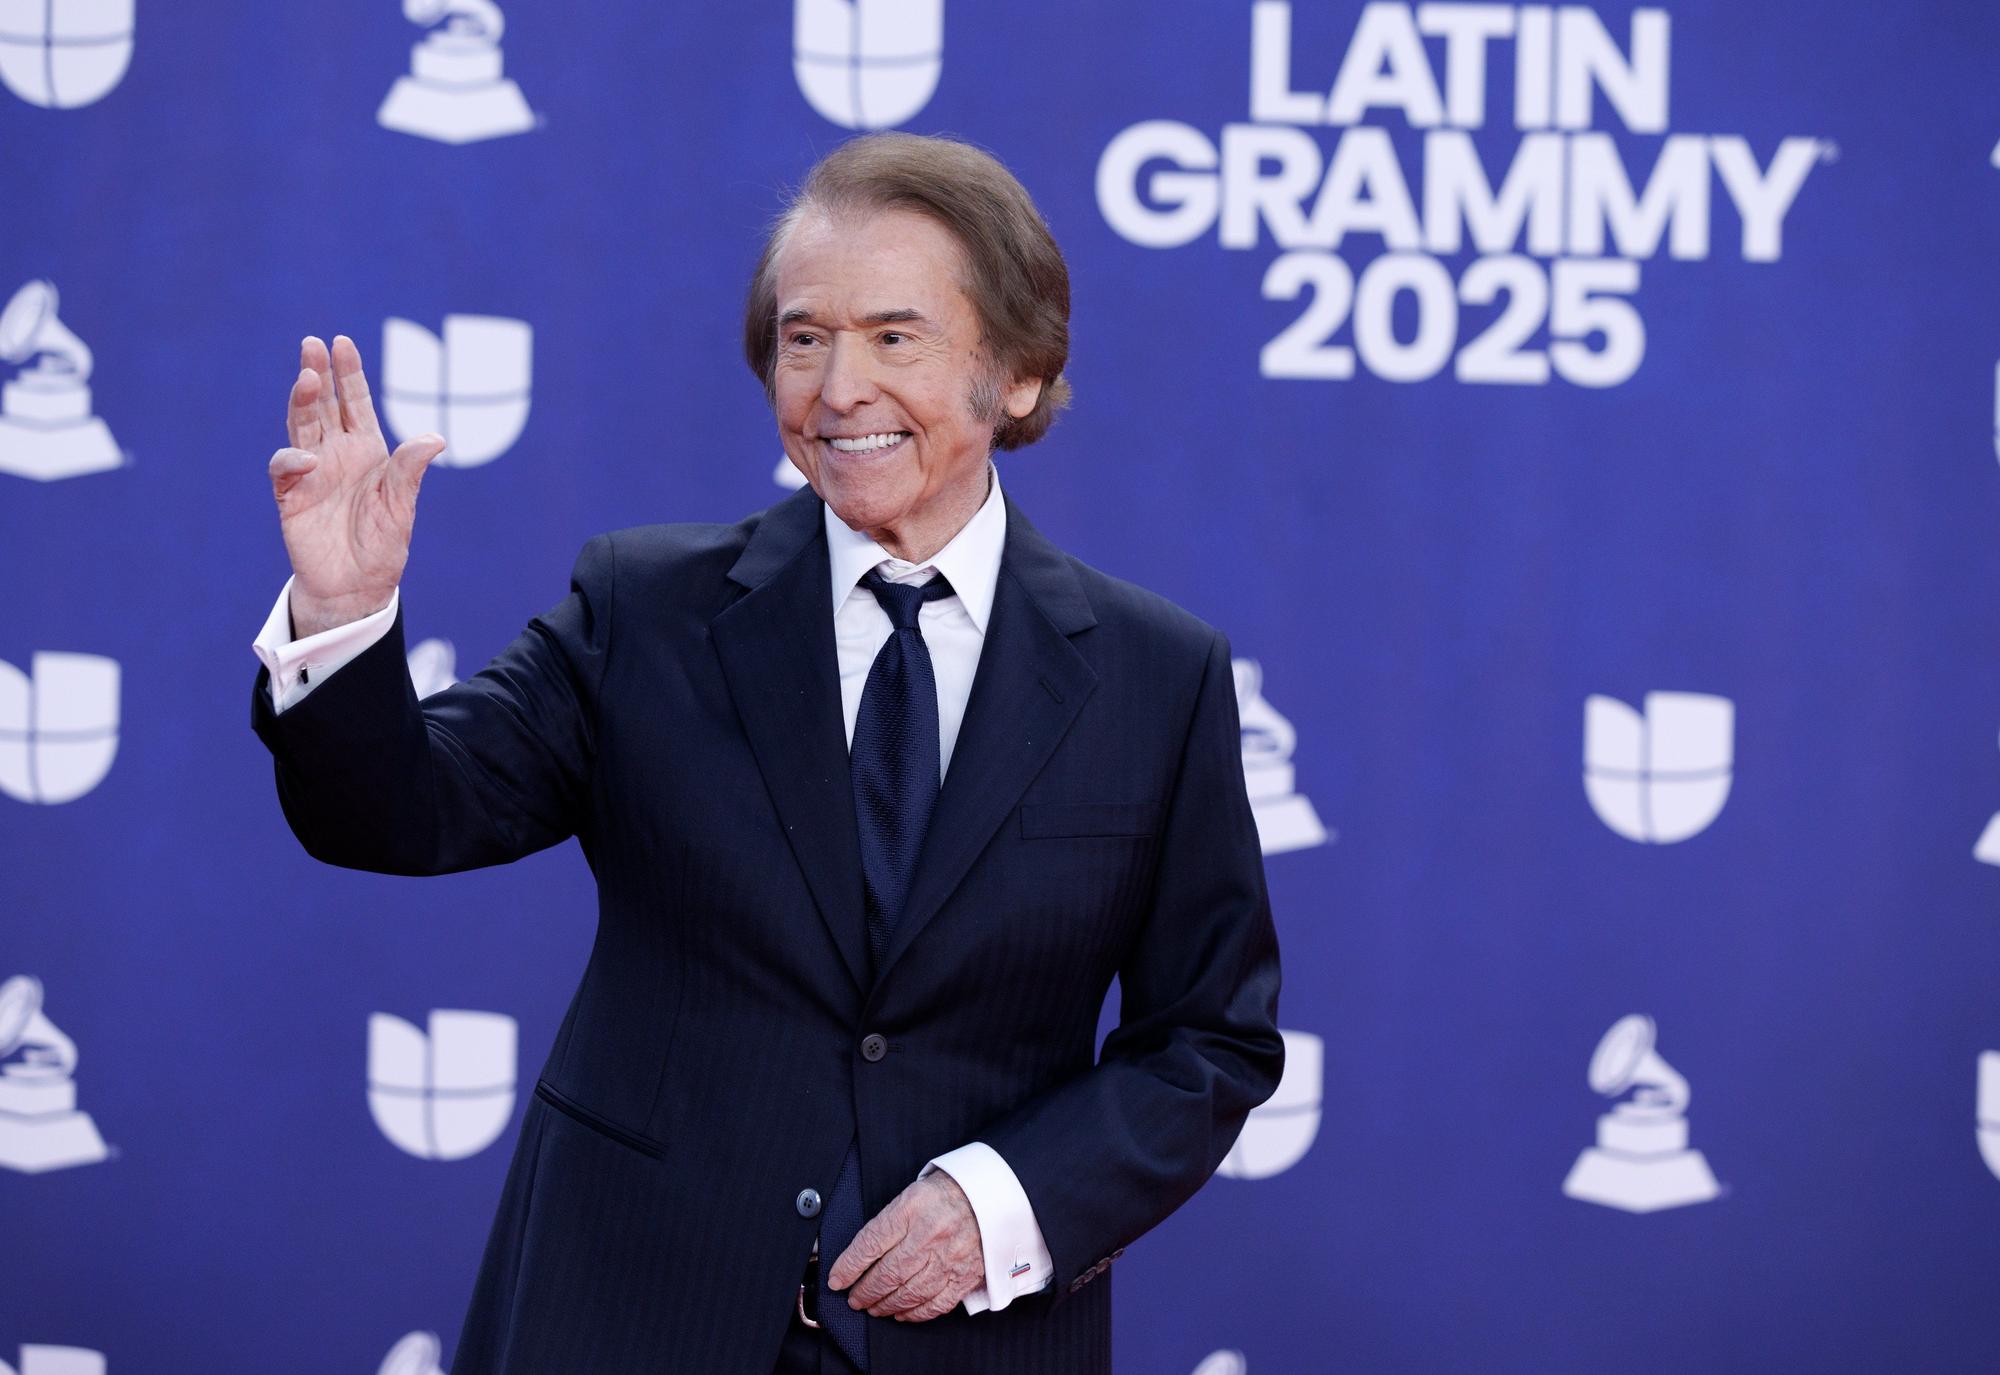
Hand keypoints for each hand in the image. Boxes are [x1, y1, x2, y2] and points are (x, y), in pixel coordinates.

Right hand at [268, 335, 445, 637]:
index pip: (355, 403)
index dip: (349, 373)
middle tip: (313, 344)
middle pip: (323, 404)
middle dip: (318, 373)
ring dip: (301, 401)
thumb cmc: (382, 546)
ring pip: (301, 426)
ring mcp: (312, 472)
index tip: (342, 343)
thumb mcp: (402, 506)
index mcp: (367, 451)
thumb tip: (436, 437)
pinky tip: (307, 458)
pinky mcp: (292, 496)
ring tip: (305, 377)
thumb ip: (410, 470)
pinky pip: (286, 467)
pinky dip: (293, 458)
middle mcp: (337, 454)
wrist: (356, 587)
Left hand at [827, 1171, 984, 1322]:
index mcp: (912, 1209)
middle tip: (854, 1299)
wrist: (992, 1195)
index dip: (849, 1267)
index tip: (836, 1280)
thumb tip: (860, 1252)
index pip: (871, 1243)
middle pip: (888, 1273)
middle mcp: (929, 1235)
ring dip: (885, 1305)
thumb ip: (888, 1221)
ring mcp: (949, 1258)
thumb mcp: (912, 1194)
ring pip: (909, 1293)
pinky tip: (902, 1314)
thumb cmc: (947, 1193)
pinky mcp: (965, 1275)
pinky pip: (936, 1303)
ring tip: (873, 1308)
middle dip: (865, 1291)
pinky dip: (915, 1313)